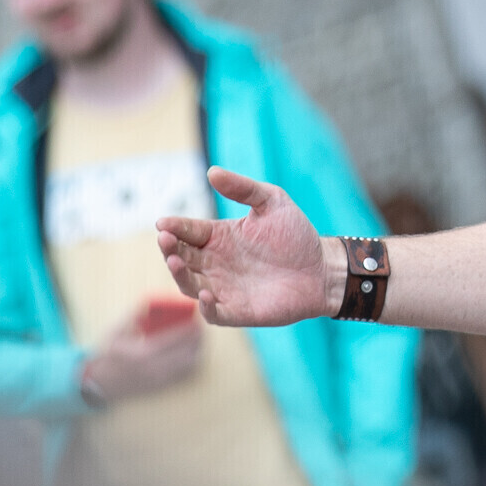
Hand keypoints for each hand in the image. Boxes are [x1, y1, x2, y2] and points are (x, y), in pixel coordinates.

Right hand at [82, 311, 202, 403]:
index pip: (172, 340)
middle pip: (185, 353)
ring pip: (188, 365)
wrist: (102, 383)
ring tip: (199, 339)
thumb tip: (150, 303)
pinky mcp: (162, 386)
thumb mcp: (116, 333)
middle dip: (197, 340)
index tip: (196, 321)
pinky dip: (192, 362)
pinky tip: (192, 352)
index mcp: (141, 353)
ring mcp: (159, 380)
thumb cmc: (109, 355)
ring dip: (197, 351)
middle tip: (201, 329)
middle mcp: (153, 368)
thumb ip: (133, 317)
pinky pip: (184, 374)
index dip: (187, 330)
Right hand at [157, 169, 332, 327]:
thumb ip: (243, 188)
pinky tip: (205, 295)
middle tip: (164, 238)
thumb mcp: (272, 202)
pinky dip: (205, 306)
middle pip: (181, 256)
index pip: (188, 231)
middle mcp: (215, 263)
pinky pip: (214, 313)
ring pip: (189, 284)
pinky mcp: (238, 311)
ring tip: (175, 261)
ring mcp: (224, 288)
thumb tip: (211, 172)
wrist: (322, 269)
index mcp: (218, 236)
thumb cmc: (296, 236)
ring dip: (179, 274)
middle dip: (169, 248)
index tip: (164, 223)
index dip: (174, 227)